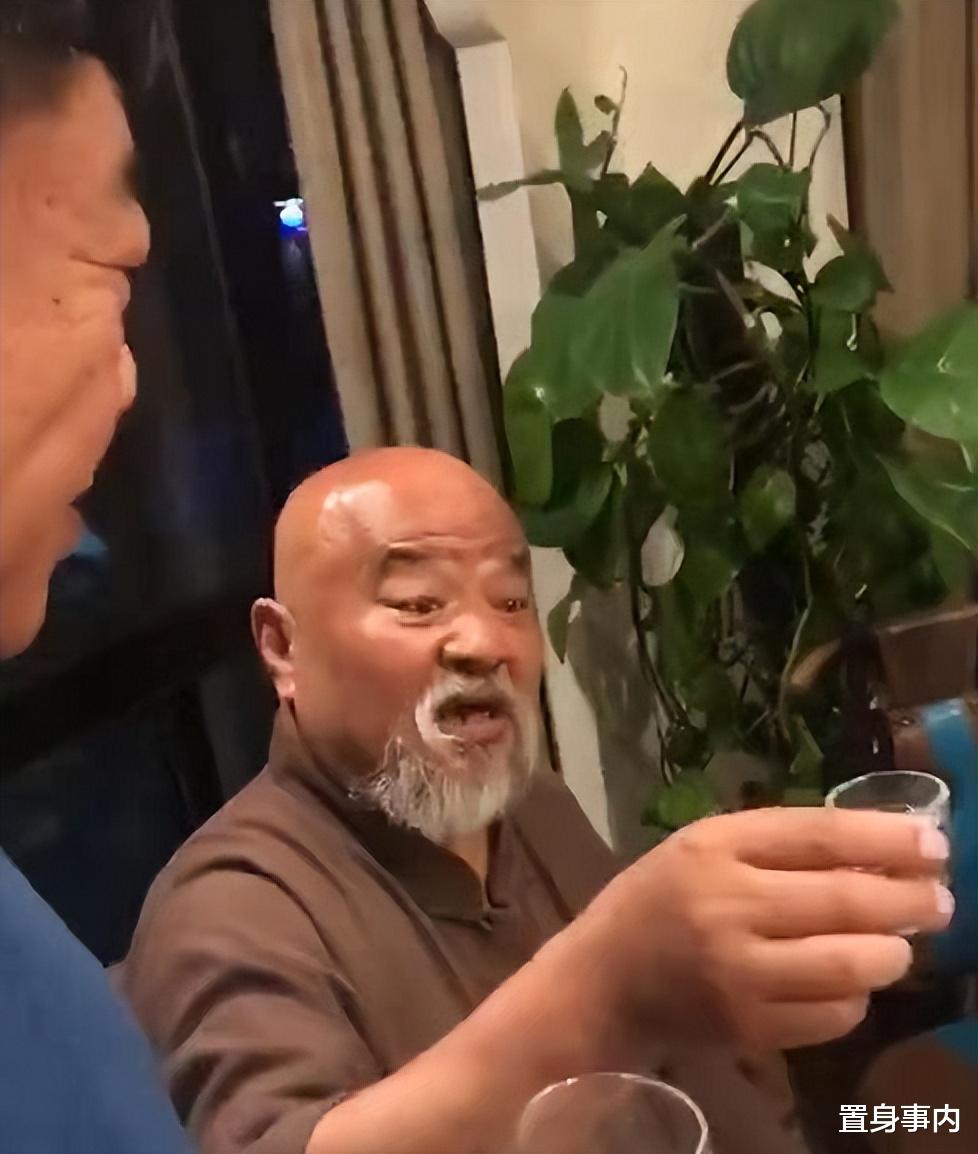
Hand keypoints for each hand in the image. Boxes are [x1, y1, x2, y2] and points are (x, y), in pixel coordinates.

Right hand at [560, 807, 952, 1053]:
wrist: (604, 979)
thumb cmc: (658, 898)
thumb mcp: (703, 847)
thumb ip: (778, 845)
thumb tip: (875, 854)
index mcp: (713, 848)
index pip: (818, 836)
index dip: (886, 840)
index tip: (933, 845)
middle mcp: (726, 907)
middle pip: (844, 902)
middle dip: (909, 901)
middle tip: (939, 900)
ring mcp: (738, 974)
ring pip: (849, 966)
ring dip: (891, 954)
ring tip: (897, 945)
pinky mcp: (748, 1028)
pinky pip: (831, 1017)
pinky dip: (856, 999)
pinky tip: (850, 983)